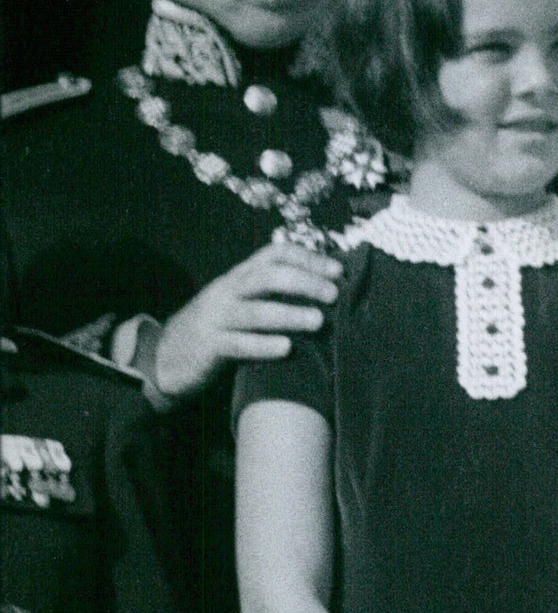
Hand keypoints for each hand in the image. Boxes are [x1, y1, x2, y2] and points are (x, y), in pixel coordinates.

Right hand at [154, 242, 342, 398]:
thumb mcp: (239, 304)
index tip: (338, 270)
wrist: (164, 358)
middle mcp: (227, 291)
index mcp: (238, 277)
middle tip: (333, 295)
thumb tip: (322, 290)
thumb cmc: (216, 330)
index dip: (308, 258)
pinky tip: (287, 348)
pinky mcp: (208, 347)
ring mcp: (215, 318)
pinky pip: (237, 344)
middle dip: (304, 282)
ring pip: (255, 311)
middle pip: (267, 277)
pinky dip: (262, 345)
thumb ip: (270, 294)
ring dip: (289, 314)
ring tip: (318, 321)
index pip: (274, 254)